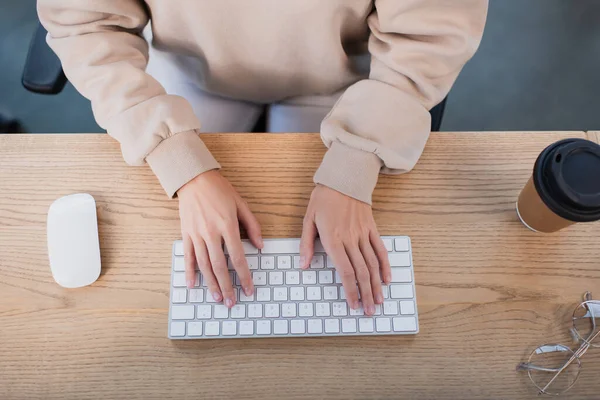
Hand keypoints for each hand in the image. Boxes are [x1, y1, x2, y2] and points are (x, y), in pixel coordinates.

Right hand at [178, 170, 262, 307]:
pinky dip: (190, 272)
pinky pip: (188, 256)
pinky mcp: (186, 233)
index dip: (244, 276)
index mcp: (227, 226)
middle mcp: (211, 233)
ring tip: (217, 298)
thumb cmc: (219, 190)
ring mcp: (196, 234)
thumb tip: (261, 246)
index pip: (238, 257)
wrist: (194, 178)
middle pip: (220, 266)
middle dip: (227, 286)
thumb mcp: (241, 204)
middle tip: (232, 302)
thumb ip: (252, 225)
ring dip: (211, 283)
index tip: (248, 289)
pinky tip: (193, 285)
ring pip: (204, 265)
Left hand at [300, 185, 390, 315]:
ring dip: (376, 285)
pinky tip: (387, 279)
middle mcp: (350, 239)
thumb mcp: (308, 218)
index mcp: (333, 239)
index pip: (345, 271)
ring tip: (379, 301)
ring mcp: (363, 234)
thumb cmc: (323, 198)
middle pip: (361, 272)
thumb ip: (306, 244)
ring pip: (373, 264)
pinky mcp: (372, 228)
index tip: (353, 305)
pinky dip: (385, 265)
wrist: (344, 177)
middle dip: (365, 294)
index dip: (350, 290)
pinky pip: (380, 249)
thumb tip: (303, 265)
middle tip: (369, 312)